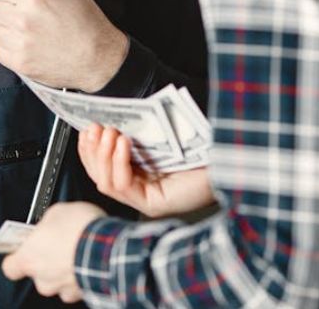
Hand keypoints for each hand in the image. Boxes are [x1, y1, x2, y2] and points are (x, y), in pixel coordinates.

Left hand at [0, 0, 127, 91]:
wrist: (100, 59)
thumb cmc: (88, 22)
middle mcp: (24, 19)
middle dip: (6, 8)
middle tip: (23, 14)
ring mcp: (21, 43)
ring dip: (6, 30)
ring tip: (26, 32)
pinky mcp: (20, 63)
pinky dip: (8, 49)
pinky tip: (26, 46)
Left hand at [2, 201, 104, 302]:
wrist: (109, 248)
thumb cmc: (80, 230)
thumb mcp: (58, 211)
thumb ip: (47, 222)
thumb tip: (50, 224)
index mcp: (28, 258)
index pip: (10, 267)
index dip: (16, 257)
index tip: (23, 248)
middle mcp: (42, 279)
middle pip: (37, 273)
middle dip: (48, 259)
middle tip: (59, 242)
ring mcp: (62, 289)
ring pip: (58, 280)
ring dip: (66, 267)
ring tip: (77, 249)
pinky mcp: (82, 292)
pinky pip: (77, 283)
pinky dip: (81, 273)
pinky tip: (89, 258)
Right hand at [79, 125, 214, 217]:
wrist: (230, 161)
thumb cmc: (203, 148)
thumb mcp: (164, 135)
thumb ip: (142, 130)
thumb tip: (118, 114)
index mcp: (142, 174)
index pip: (103, 167)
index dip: (90, 150)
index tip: (87, 129)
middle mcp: (141, 190)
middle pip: (99, 176)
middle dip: (93, 151)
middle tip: (96, 128)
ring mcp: (147, 199)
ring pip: (107, 183)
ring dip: (103, 156)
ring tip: (110, 134)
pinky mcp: (154, 204)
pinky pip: (124, 186)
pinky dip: (119, 163)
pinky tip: (123, 144)